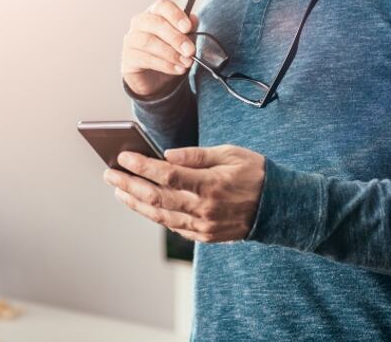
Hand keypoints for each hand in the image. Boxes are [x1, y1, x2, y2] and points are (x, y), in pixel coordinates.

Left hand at [103, 145, 265, 242]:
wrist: (281, 207)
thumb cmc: (255, 173)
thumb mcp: (230, 153)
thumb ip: (196, 155)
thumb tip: (165, 156)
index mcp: (211, 185)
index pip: (167, 175)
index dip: (141, 166)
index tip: (123, 156)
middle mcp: (204, 209)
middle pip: (156, 197)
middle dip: (128, 184)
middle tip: (109, 173)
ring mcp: (203, 226)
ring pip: (160, 215)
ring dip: (135, 202)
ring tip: (118, 189)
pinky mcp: (205, 236)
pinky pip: (173, 225)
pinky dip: (154, 215)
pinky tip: (141, 204)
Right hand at [121, 0, 198, 97]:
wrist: (154, 78)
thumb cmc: (169, 54)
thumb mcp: (183, 42)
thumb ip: (189, 30)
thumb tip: (193, 20)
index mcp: (155, 13)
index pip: (162, 6)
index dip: (175, 15)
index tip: (188, 27)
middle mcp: (140, 23)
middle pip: (155, 23)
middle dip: (175, 37)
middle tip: (190, 50)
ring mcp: (131, 39)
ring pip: (149, 41)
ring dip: (170, 53)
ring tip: (186, 62)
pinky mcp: (128, 58)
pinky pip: (145, 59)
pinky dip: (165, 65)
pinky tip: (177, 69)